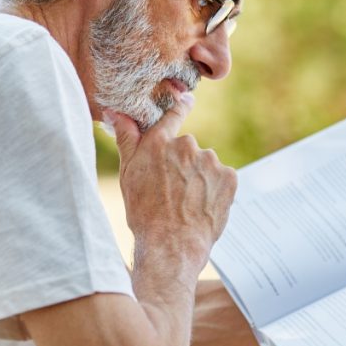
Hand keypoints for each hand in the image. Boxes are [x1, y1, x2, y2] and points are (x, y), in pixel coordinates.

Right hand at [107, 96, 236, 273]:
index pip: (173, 113)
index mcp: (159, 142)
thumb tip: (115, 111)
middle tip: (173, 190)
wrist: (171, 245)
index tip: (187, 100)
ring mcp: (210, 161)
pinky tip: (203, 206)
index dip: (180, 106)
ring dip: (200, 178)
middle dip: (183, 164)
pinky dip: (216, 190)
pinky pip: (223, 179)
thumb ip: (126, 139)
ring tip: (188, 202)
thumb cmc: (144, 213)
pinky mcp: (229, 177)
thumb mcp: (128, 174)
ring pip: (206, 165)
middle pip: (188, 149)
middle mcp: (187, 145)